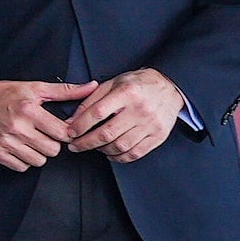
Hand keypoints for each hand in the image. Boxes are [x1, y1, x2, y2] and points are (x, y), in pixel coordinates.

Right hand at [0, 80, 93, 172]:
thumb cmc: (4, 94)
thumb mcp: (35, 87)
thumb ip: (65, 90)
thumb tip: (91, 87)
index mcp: (29, 110)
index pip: (62, 133)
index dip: (65, 133)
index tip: (60, 130)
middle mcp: (17, 127)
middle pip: (53, 150)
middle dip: (53, 144)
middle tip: (45, 135)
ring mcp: (6, 142)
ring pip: (39, 161)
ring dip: (39, 153)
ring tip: (32, 141)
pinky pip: (21, 167)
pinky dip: (24, 160)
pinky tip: (21, 148)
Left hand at [61, 68, 187, 163]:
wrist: (169, 87)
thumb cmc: (139, 84)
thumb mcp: (113, 83)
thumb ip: (91, 100)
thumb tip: (72, 119)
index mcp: (127, 93)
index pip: (97, 113)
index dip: (80, 125)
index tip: (70, 132)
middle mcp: (140, 109)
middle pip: (107, 133)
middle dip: (86, 143)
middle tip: (75, 146)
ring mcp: (151, 124)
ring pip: (120, 146)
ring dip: (101, 150)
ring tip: (94, 146)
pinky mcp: (158, 136)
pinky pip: (135, 153)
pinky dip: (119, 157)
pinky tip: (111, 153)